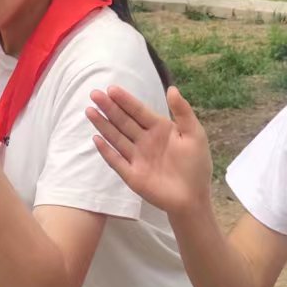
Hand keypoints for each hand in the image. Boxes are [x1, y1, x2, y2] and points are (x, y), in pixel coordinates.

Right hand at [86, 84, 213, 217]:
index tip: (111, 89)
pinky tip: (96, 139)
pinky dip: (106, 150)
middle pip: (123, 121)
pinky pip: (116, 160)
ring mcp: (136, 157)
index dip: (125, 100)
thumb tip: (171, 88)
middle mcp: (144, 140)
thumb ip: (183, 112)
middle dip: (109, 108)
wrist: (193, 198)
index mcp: (159, 129)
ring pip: (116, 137)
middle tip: (94, 94)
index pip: (138, 111)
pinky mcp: (131, 174)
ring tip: (89, 111)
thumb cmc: (196, 165)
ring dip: (103, 125)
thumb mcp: (195, 134)